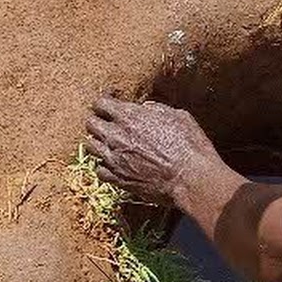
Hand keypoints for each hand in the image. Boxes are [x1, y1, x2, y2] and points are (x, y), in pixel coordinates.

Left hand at [84, 98, 223, 202]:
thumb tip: (145, 108)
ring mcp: (114, 159)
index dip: (104, 102)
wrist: (190, 178)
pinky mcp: (117, 179)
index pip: (101, 103)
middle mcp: (116, 136)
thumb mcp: (177, 116)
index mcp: (130, 116)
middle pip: (90, 124)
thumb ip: (156, 109)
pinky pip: (99, 170)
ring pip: (90, 147)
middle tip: (107, 123)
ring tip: (110, 144)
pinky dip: (105, 166)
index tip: (109, 104)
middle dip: (98, 121)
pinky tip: (115, 164)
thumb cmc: (189, 146)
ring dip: (99, 143)